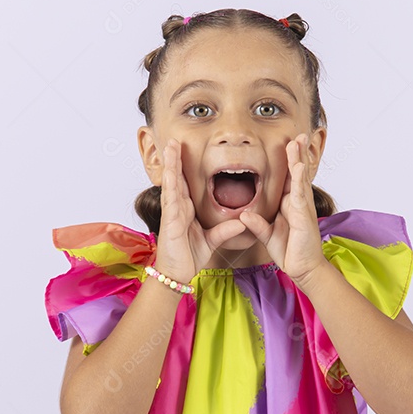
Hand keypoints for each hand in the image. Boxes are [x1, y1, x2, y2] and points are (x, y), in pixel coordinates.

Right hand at [154, 138, 246, 282]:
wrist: (177, 274)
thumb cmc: (188, 256)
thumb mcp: (212, 240)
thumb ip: (226, 230)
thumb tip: (241, 221)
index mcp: (185, 209)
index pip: (186, 182)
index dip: (185, 166)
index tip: (186, 150)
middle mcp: (177, 207)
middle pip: (177, 177)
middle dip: (176, 158)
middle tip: (176, 140)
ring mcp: (172, 213)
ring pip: (172, 183)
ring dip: (171, 165)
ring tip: (171, 147)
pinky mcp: (171, 222)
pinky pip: (171, 201)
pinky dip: (171, 186)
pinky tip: (171, 174)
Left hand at [239, 133, 328, 284]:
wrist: (303, 269)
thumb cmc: (289, 251)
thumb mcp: (268, 235)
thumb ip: (257, 224)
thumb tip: (244, 215)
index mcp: (289, 204)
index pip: (288, 178)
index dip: (288, 161)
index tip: (287, 144)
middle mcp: (298, 202)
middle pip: (297, 173)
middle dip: (297, 153)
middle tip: (297, 134)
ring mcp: (303, 208)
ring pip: (300, 179)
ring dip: (299, 160)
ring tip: (298, 142)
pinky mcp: (304, 217)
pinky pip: (299, 196)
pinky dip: (298, 181)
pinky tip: (298, 168)